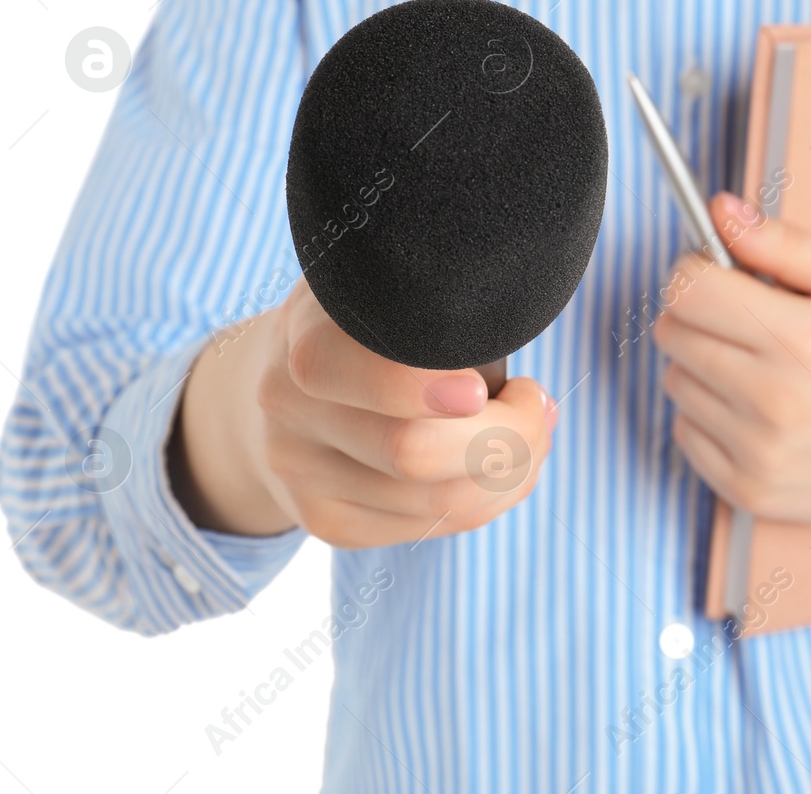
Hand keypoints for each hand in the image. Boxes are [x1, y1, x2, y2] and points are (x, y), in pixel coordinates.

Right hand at [173, 278, 556, 546]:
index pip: (375, 379)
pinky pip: (431, 527)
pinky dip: (491, 500)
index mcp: (306, 339)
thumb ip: (432, 299)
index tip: (487, 386)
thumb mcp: (382, 284)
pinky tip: (505, 467)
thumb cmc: (363, 320)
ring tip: (532, 430)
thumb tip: (509, 340)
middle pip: (416, 453)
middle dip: (508, 435)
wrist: (275, 377)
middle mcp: (288, 409)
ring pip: (437, 501)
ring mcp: (300, 472)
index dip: (436, 390)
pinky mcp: (327, 520)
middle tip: (535, 401)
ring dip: (513, 471)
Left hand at [652, 193, 810, 550]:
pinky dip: (707, 415)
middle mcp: (777, 401)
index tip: (714, 273)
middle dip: (698, 315)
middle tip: (742, 320)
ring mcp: (760, 452)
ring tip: (757, 366)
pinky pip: (684, 433)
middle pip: (672, 334)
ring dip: (702, 365)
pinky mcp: (748, 489)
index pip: (689, 291)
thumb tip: (720, 212)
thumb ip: (785, 242)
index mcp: (805, 340)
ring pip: (673, 382)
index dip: (693, 270)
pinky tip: (754, 408)